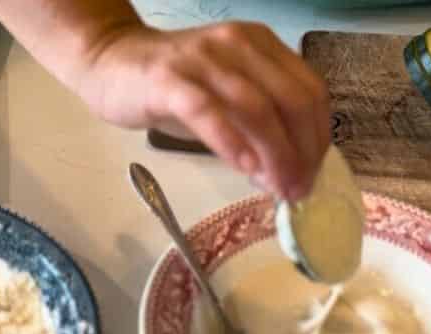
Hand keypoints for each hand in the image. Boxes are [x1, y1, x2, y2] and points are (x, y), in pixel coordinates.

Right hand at [79, 22, 330, 199]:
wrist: (112, 64)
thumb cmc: (173, 90)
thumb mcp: (224, 108)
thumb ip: (255, 136)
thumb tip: (282, 178)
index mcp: (260, 46)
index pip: (309, 90)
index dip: (318, 137)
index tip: (313, 175)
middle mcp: (238, 45)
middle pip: (290, 100)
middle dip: (302, 152)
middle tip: (299, 191)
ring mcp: (203, 60)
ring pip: (256, 107)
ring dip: (275, 155)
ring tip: (279, 190)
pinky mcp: (169, 80)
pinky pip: (207, 111)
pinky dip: (230, 141)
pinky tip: (243, 169)